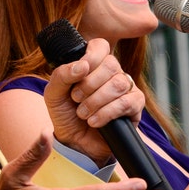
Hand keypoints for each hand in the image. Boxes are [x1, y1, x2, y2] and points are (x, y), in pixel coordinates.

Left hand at [43, 37, 142, 164]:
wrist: (75, 143)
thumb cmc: (66, 115)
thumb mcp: (54, 94)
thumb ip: (61, 75)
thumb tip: (82, 65)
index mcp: (93, 64)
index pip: (100, 46)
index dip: (92, 56)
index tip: (80, 71)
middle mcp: (112, 73)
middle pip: (111, 64)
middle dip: (89, 84)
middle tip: (76, 99)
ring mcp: (126, 88)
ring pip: (118, 83)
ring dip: (96, 101)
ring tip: (83, 114)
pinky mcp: (135, 107)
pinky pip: (127, 102)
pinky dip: (107, 113)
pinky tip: (95, 121)